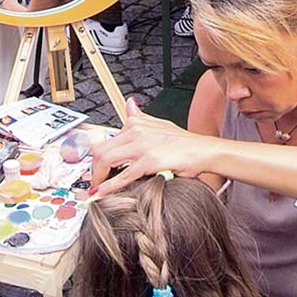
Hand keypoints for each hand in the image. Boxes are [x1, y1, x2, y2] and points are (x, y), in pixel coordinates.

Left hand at [90, 98, 213, 195]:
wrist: (203, 151)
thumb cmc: (184, 142)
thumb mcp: (159, 124)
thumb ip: (141, 116)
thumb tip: (129, 104)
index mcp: (136, 122)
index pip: (106, 140)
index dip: (96, 158)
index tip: (95, 169)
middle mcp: (136, 130)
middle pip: (101, 150)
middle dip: (93, 168)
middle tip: (94, 180)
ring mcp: (142, 145)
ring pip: (106, 160)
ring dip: (98, 177)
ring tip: (97, 187)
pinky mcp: (149, 160)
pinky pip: (123, 175)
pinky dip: (109, 186)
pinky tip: (103, 192)